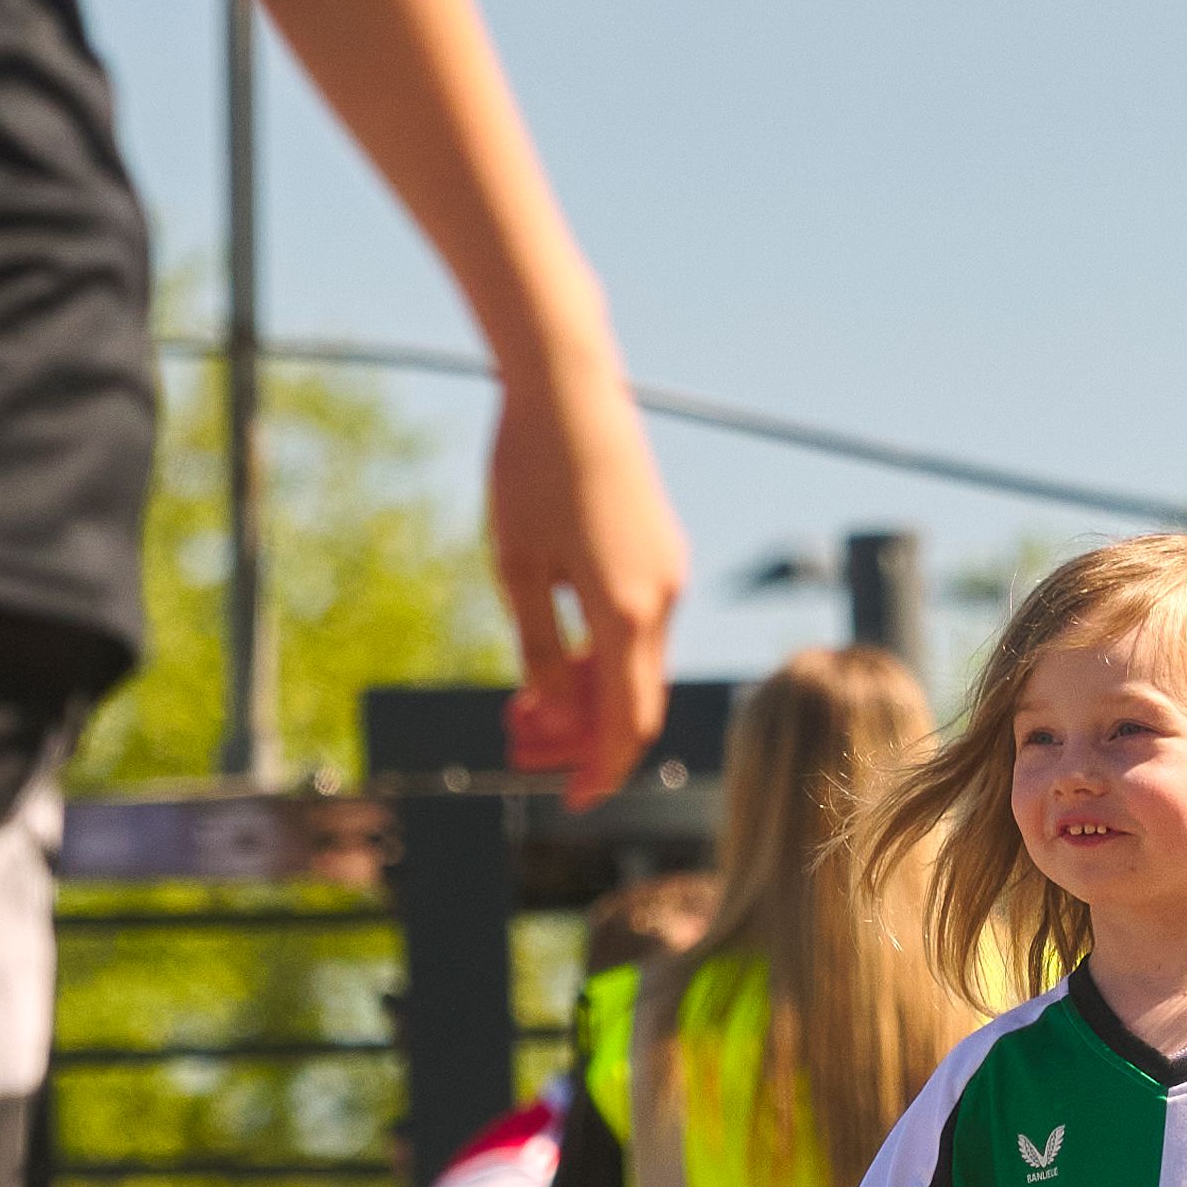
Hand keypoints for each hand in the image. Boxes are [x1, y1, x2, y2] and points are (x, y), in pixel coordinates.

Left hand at [490, 334, 682, 807]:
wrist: (569, 385)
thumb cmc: (531, 471)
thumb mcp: (516, 567)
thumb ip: (536, 646)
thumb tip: (545, 710)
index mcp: (627, 610)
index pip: (627, 721)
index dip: (601, 770)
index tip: (573, 801)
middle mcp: (664, 596)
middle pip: (641, 699)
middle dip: (595, 740)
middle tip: (540, 758)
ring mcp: (671, 570)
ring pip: (642, 661)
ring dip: (598, 695)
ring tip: (537, 706)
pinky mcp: (664, 548)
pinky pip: (645, 623)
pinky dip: (610, 654)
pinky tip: (565, 653)